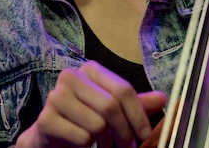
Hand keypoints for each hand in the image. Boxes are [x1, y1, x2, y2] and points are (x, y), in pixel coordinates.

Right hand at [15, 61, 167, 147]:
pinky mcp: (46, 119)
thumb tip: (162, 98)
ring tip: (104, 144)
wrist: (50, 135)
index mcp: (90, 69)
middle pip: (111, 106)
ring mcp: (56, 97)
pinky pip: (81, 137)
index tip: (145, 135)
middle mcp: (71, 77)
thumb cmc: (84, 119)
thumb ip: (135, 104)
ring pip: (97, 124)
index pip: (123, 89)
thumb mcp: (112, 109)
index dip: (138, 115)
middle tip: (128, 147)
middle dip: (125, 132)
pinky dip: (88, 146)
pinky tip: (84, 144)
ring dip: (106, 141)